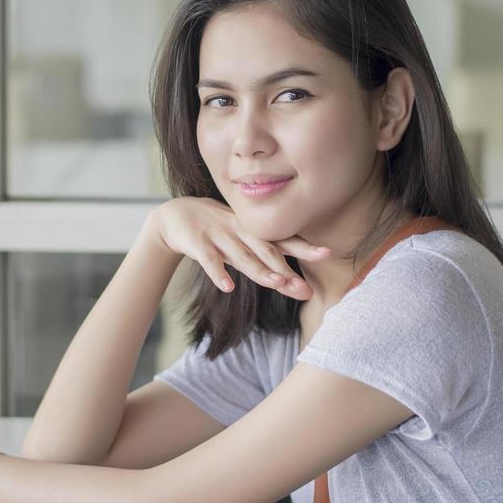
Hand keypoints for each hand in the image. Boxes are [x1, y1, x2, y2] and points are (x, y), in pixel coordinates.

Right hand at [147, 197, 330, 299]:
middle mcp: (240, 232)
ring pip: (242, 256)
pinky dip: (218, 273)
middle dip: (287, 270)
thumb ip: (262, 259)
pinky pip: (209, 260)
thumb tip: (290, 281)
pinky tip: (228, 287)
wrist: (175, 215)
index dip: (305, 247)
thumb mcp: (241, 241)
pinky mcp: (198, 243)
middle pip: (267, 251)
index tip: (327, 253)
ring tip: (277, 284)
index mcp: (253, 231)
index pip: (283, 241)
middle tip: (305, 287)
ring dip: (259, 271)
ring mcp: (219, 236)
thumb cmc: (217, 231)